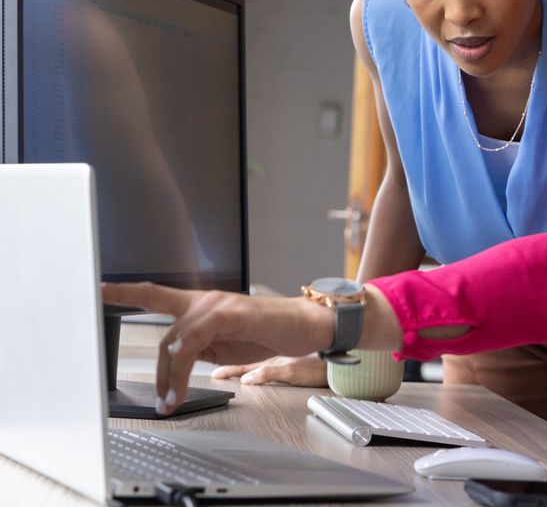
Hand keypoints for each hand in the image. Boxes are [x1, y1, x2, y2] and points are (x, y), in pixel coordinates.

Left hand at [102, 283, 333, 414]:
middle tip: (163, 401)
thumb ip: (200, 348)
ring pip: (178, 339)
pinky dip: (185, 351)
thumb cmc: (269, 334)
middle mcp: (206, 301)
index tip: (98, 289)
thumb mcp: (226, 345)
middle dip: (159, 375)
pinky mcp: (233, 312)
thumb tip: (175, 363)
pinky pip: (198, 332)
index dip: (125, 292)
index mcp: (201, 307)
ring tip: (173, 398)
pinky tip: (182, 360)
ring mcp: (219, 305)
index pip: (155, 294)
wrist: (304, 327)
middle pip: (165, 337)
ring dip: (170, 374)